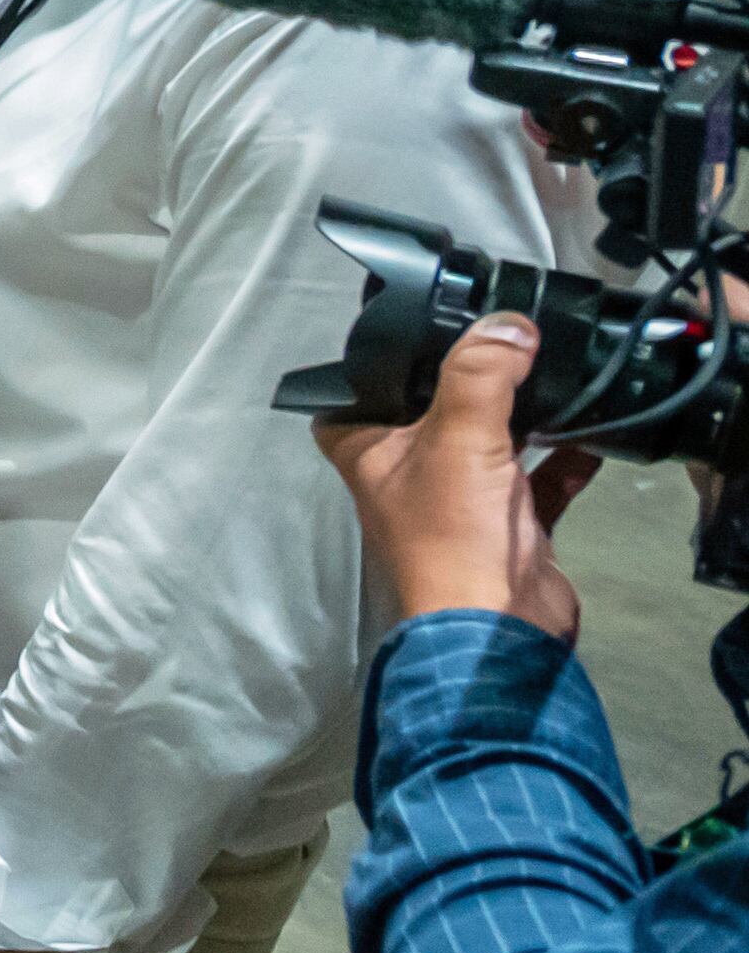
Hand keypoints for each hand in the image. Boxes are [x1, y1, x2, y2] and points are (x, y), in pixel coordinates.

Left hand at [319, 315, 588, 643]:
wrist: (500, 628)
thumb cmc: (452, 533)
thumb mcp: (457, 436)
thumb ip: (481, 374)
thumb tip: (510, 324)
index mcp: (368, 450)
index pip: (357, 391)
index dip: (381, 361)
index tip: (422, 327)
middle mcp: (409, 471)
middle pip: (437, 409)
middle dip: (474, 379)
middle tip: (514, 339)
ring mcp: (461, 499)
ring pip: (493, 441)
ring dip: (525, 414)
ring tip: (558, 373)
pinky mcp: (511, 523)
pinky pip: (542, 479)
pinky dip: (567, 458)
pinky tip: (594, 433)